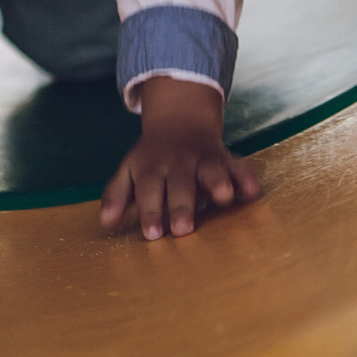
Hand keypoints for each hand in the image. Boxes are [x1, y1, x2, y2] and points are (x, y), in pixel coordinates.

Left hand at [99, 76, 260, 239]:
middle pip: (180, 185)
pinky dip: (246, 177)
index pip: (149, 190)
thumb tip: (104, 223)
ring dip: (217, 183)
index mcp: (152, 168)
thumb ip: (117, 195)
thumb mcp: (129, 171)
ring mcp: (203, 160)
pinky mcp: (226, 159)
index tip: (152, 234)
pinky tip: (252, 191)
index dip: (150, 211)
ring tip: (223, 198)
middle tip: (183, 229)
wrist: (179, 122)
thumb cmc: (150, 159)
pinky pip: (238, 166)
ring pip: (211, 171)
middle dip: (182, 206)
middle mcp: (178, 164)